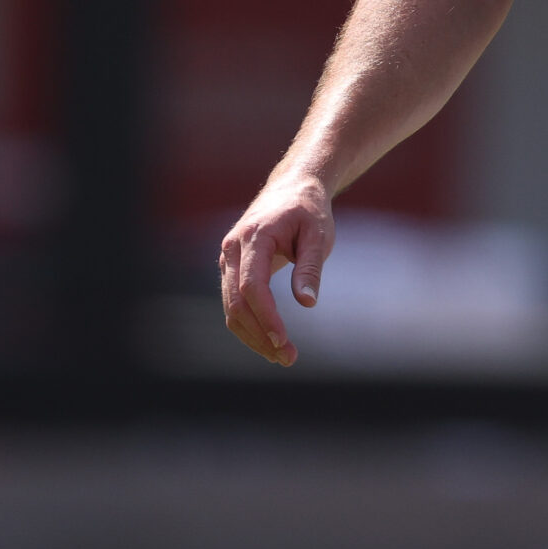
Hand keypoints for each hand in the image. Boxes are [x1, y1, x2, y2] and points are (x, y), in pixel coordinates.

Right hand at [218, 175, 334, 366]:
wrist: (292, 190)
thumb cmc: (308, 212)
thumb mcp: (319, 235)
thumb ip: (311, 267)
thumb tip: (307, 302)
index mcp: (253, 236)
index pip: (252, 286)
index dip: (266, 317)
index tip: (284, 341)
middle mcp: (232, 249)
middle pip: (236, 302)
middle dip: (260, 335)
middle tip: (289, 358)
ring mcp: (227, 259)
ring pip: (230, 307)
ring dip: (253, 336)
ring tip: (284, 356)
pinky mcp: (231, 269)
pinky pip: (234, 303)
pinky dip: (249, 325)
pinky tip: (271, 341)